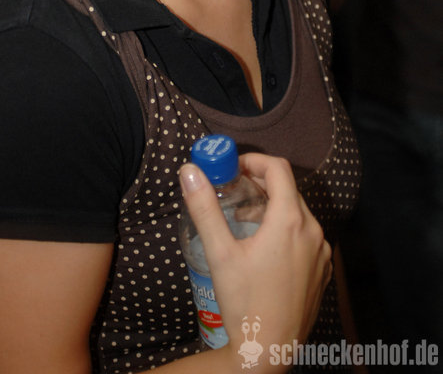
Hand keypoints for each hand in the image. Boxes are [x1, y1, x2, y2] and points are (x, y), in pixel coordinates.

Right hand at [179, 154, 331, 370]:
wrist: (269, 352)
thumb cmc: (245, 303)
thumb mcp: (220, 252)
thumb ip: (204, 207)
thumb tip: (190, 171)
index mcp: (290, 220)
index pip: (278, 169)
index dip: (254, 161)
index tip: (233, 169)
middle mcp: (313, 231)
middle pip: (288, 189)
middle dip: (259, 184)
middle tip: (232, 192)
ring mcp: (321, 252)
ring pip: (297, 213)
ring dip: (271, 207)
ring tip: (243, 221)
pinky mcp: (322, 269)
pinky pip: (306, 235)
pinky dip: (285, 229)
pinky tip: (262, 248)